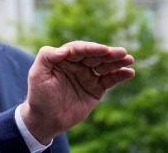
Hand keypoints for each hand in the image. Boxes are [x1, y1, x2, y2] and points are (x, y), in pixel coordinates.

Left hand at [19, 40, 134, 143]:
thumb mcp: (37, 73)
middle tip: (122, 52)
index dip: (91, 48)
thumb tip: (65, 49)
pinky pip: (109, 80)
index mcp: (63, 58)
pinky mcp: (96, 89)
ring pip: (104, 66)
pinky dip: (120, 76)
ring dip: (117, 62)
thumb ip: (47, 57)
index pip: (79, 49)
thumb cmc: (38, 94)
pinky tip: (129, 72)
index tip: (104, 50)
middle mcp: (77, 64)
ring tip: (129, 59)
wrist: (46, 118)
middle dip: (108, 53)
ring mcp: (87, 76)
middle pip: (94, 55)